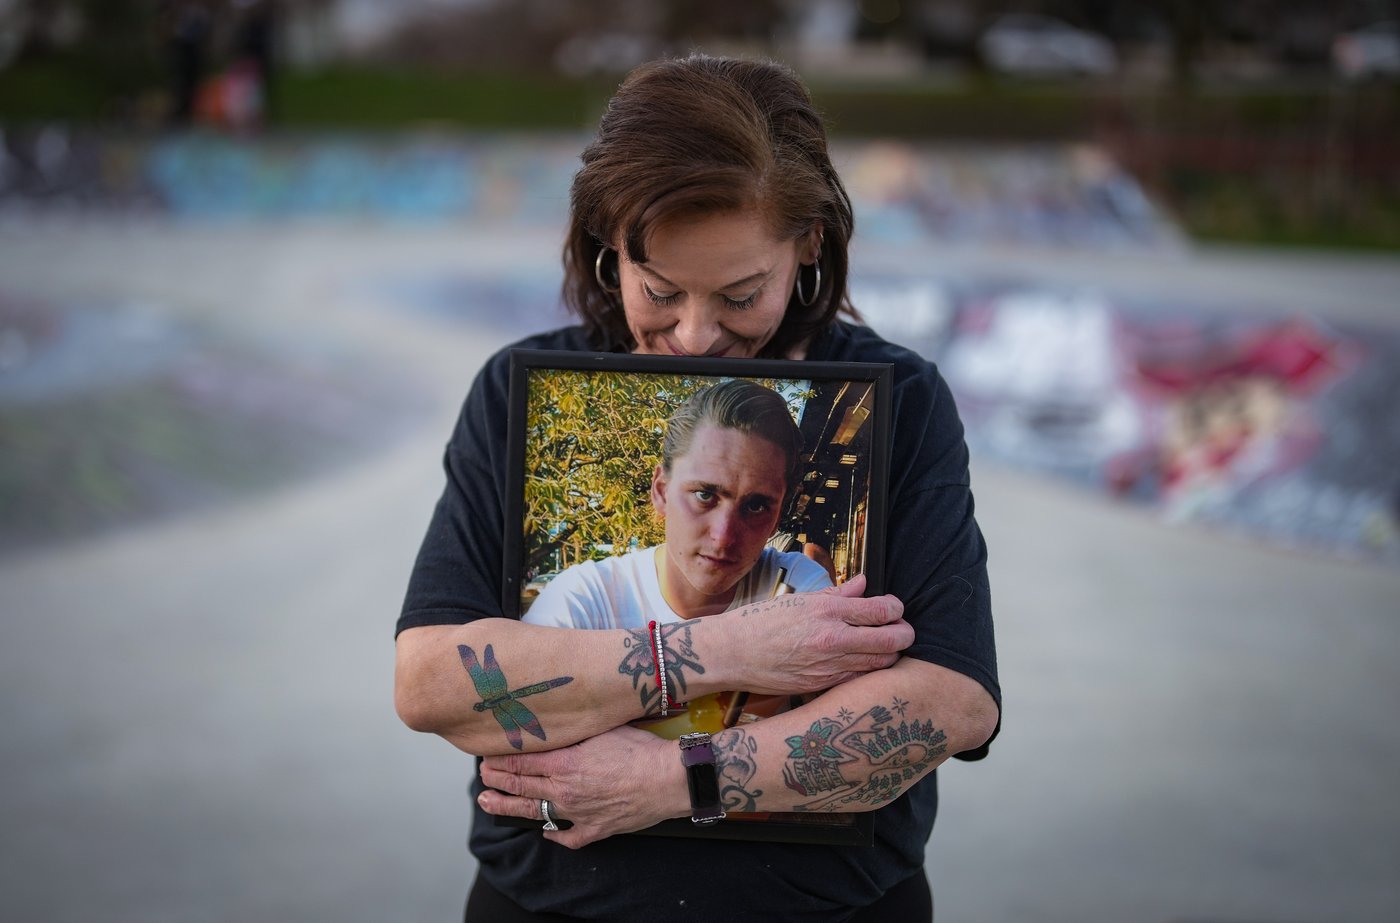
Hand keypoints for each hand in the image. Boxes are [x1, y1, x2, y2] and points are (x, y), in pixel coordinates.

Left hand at [477, 725, 685, 848]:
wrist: (669, 779)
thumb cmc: (641, 750)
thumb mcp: (602, 729)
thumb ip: (575, 729)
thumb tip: (556, 723)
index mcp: (565, 763)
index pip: (521, 763)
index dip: (500, 761)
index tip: (486, 758)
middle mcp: (566, 790)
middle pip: (521, 787)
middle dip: (496, 781)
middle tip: (482, 778)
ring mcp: (579, 813)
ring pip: (535, 813)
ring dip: (508, 808)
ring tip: (488, 804)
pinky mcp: (596, 829)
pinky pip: (568, 836)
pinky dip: (554, 834)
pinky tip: (545, 831)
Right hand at [721, 573, 910, 694]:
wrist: (733, 654)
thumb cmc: (761, 622)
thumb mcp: (799, 600)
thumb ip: (837, 594)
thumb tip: (863, 584)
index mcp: (827, 611)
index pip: (883, 610)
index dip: (897, 608)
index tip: (894, 608)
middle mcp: (833, 639)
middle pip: (893, 640)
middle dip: (904, 633)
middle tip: (900, 628)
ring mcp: (829, 666)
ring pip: (881, 663)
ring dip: (889, 653)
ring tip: (882, 644)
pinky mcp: (823, 685)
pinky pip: (860, 678)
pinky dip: (868, 669)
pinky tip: (861, 661)